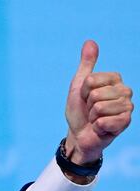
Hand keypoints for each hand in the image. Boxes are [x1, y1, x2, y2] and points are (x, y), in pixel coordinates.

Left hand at [65, 40, 132, 165]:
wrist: (79, 134)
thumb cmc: (79, 110)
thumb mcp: (78, 85)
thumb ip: (86, 64)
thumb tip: (90, 41)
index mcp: (115, 79)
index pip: (92, 79)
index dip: (83, 91)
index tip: (85, 97)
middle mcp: (125, 90)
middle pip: (96, 94)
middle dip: (87, 105)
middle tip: (90, 111)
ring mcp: (128, 107)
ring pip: (99, 107)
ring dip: (92, 117)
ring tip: (95, 119)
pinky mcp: (126, 122)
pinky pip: (104, 121)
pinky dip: (97, 126)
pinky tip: (101, 127)